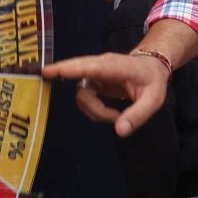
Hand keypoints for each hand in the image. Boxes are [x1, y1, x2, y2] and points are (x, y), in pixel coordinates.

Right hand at [41, 52, 169, 135]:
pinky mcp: (93, 81)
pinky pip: (85, 98)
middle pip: (77, 69)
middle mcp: (102, 66)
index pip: (92, 67)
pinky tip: (112, 114)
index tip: (50, 70)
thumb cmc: (152, 80)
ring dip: (95, 111)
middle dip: (61, 72)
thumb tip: (119, 131)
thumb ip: (138, 115)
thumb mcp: (154, 100)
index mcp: (117, 66)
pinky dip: (95, 110)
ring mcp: (95, 73)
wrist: (151, 68)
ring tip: (117, 116)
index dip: (72, 69)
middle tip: (44, 74)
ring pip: (82, 94)